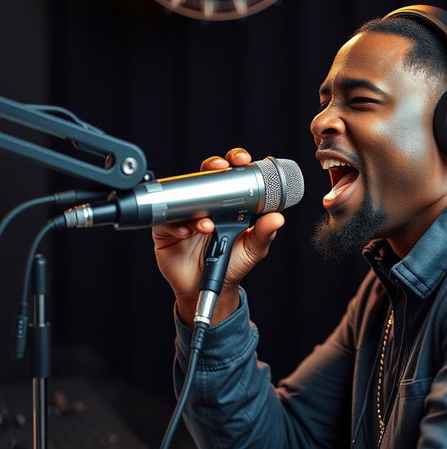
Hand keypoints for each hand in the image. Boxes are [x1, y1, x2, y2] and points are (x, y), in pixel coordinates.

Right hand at [153, 148, 284, 324]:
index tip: (242, 160)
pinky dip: (178, 225)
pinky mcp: (166, 229)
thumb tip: (278, 218)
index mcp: (229, 202)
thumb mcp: (253, 249)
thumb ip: (264, 233)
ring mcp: (186, 214)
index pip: (232, 174)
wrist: (210, 288)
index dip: (236, 161)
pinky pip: (166, 220)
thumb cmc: (232, 263)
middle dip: (213, 166)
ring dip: (196, 205)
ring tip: (208, 225)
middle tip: (221, 168)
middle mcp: (207, 203)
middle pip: (206, 175)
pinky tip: (186, 234)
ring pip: (185, 196)